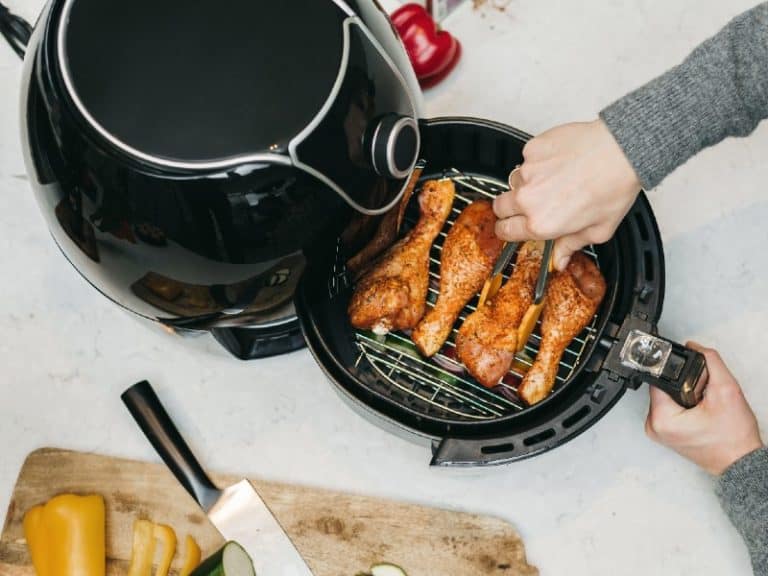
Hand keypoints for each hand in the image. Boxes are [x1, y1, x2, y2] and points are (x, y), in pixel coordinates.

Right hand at [493, 119, 641, 270]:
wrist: (621, 150)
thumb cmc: (613, 187)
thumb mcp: (598, 231)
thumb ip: (571, 246)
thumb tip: (560, 259)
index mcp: (541, 223)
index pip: (505, 231)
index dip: (507, 230)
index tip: (511, 227)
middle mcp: (529, 198)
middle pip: (499, 206)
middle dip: (509, 208)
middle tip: (528, 204)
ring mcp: (528, 172)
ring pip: (514, 181)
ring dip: (526, 183)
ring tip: (551, 180)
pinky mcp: (532, 150)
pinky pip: (526, 158)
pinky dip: (537, 161)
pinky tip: (558, 162)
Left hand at [645, 343, 763, 475]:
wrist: (741, 461)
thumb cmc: (734, 438)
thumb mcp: (727, 390)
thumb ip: (710, 362)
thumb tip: (695, 347)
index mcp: (661, 419)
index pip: (659, 379)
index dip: (678, 372)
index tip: (695, 378)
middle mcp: (654, 426)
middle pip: (663, 388)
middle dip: (684, 385)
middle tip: (703, 396)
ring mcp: (658, 431)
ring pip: (667, 397)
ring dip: (684, 395)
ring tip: (703, 406)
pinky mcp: (665, 433)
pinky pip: (669, 408)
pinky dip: (684, 406)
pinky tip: (699, 412)